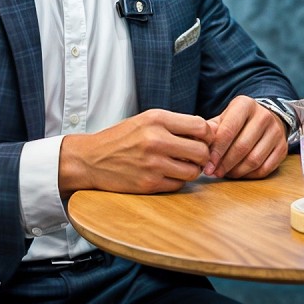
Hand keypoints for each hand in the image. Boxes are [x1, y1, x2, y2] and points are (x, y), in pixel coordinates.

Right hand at [58, 108, 211, 195]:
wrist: (91, 160)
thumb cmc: (122, 138)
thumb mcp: (146, 120)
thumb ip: (177, 123)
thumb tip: (212, 130)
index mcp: (156, 119)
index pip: (201, 126)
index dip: (208, 135)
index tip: (204, 140)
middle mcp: (155, 140)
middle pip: (202, 151)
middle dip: (203, 155)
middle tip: (195, 156)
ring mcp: (153, 164)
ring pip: (193, 171)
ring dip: (192, 170)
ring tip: (181, 165)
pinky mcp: (149, 183)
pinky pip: (179, 184)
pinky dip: (177, 181)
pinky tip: (167, 174)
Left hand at [203, 95, 287, 178]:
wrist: (265, 118)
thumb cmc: (238, 121)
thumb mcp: (223, 118)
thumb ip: (210, 129)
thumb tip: (198, 141)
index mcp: (245, 105)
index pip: (228, 131)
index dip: (216, 151)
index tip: (207, 165)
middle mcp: (264, 116)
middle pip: (242, 147)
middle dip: (225, 164)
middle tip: (214, 172)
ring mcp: (276, 132)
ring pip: (254, 160)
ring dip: (236, 171)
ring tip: (225, 173)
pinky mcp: (283, 147)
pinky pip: (265, 168)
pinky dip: (250, 175)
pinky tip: (240, 173)